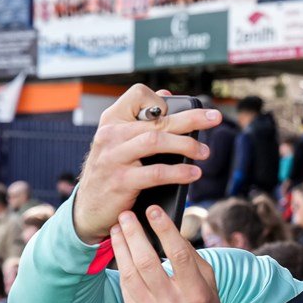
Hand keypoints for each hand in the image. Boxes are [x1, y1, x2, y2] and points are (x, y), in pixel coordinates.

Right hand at [72, 85, 216, 243]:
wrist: (88, 208)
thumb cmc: (110, 171)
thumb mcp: (119, 141)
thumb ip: (140, 118)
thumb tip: (166, 94)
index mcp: (112, 120)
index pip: (139, 94)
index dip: (161, 100)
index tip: (179, 112)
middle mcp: (110, 134)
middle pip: (157, 119)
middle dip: (191, 118)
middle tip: (215, 118)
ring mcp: (114, 157)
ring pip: (156, 141)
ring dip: (186, 145)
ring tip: (205, 152)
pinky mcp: (121, 181)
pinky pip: (156, 173)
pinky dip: (179, 172)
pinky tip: (193, 173)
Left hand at [113, 207, 226, 302]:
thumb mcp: (209, 285)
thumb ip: (192, 259)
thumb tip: (168, 230)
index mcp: (197, 293)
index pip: (179, 255)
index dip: (164, 230)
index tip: (153, 211)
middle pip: (148, 262)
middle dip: (134, 234)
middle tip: (126, 215)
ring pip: (131, 274)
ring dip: (121, 247)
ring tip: (117, 229)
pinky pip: (127, 289)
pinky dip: (122, 267)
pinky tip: (119, 251)